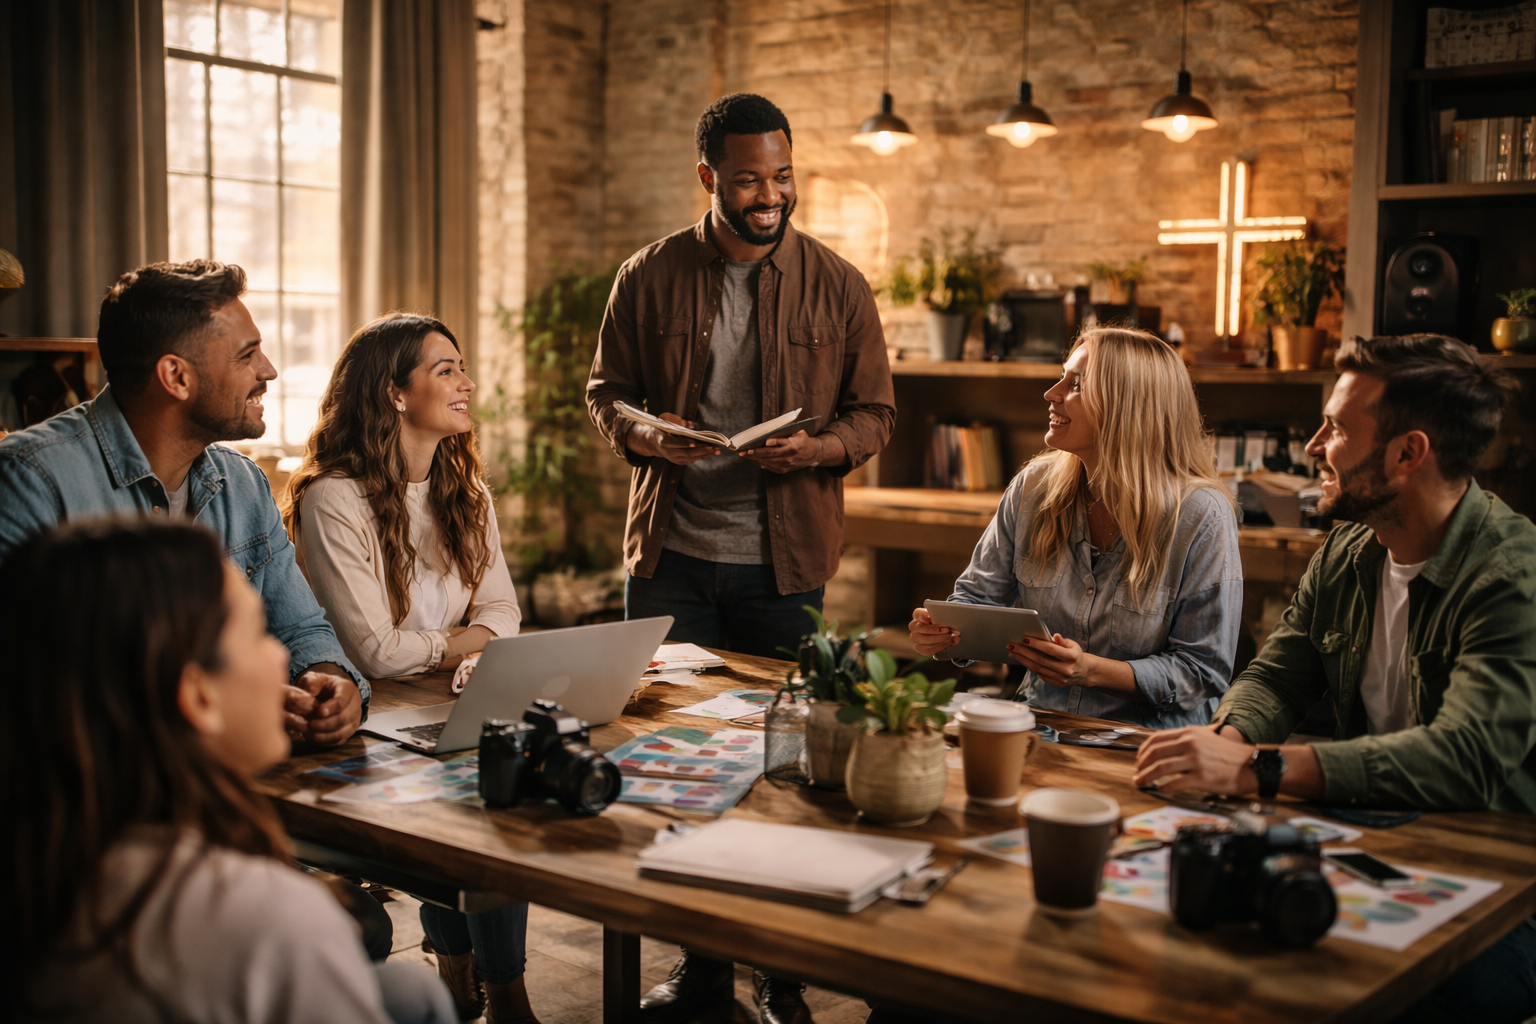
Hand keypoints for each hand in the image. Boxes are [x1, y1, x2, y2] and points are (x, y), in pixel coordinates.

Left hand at [291, 669, 362, 745]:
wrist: (328, 694)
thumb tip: (310, 691)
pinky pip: (340, 740)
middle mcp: (355, 705)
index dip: (330, 708)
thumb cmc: (322, 686)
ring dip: (326, 735)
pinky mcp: (349, 731)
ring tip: (310, 734)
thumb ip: (312, 682)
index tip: (317, 711)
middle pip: (344, 718)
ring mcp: (354, 719)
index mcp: (348, 689)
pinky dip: (327, 741)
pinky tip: (314, 738)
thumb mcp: (315, 678)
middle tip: (311, 724)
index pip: (342, 701)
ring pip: (344, 731)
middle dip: (326, 724)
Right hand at [625, 412, 718, 464]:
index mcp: (663, 440)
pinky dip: (701, 456)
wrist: (652, 441)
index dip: (684, 443)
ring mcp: (673, 458)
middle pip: (686, 453)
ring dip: (704, 455)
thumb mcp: (663, 419)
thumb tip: (689, 425)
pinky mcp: (678, 461)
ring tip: (716, 451)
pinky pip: (691, 460)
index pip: (675, 443)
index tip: (694, 442)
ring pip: (690, 458)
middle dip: (701, 450)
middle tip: (713, 447)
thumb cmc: (660, 427)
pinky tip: (710, 453)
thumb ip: (674, 420)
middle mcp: (668, 452)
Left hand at [740, 431, 828, 473]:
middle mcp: (789, 456)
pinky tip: (755, 459)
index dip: (761, 448)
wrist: (813, 454)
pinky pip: (770, 467)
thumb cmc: (803, 440)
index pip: (774, 446)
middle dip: (754, 454)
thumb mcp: (797, 432)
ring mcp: (786, 465)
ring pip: (767, 462)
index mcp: (792, 446)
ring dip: (755, 459)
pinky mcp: (785, 470)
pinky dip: (762, 463)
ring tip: (745, 455)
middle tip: (742, 452)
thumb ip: (783, 435)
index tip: (750, 447)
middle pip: (768, 455)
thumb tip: (767, 440)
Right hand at [908, 607, 959, 656]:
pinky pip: (932, 648)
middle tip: (950, 630)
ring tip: (954, 637)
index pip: (918, 614)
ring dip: (943, 639)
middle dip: (938, 630)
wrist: (934, 633)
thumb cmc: (936, 622)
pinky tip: (950, 642)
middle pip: (924, 629)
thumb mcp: (938, 616)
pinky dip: (943, 645)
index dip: (923, 615)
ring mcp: (915, 639)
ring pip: (929, 640)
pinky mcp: (921, 648)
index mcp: (917, 616)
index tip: (930, 617)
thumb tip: (943, 616)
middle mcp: (914, 627)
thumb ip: (938, 614)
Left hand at [1007, 633, 1091, 687]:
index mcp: (1072, 657)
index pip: (1050, 649)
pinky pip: (1039, 674)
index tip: (1024, 639)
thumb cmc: (1075, 655)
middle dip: (1024, 652)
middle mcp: (1066, 669)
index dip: (1036, 644)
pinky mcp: (1056, 684)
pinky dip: (1029, 666)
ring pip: (1037, 668)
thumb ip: (1062, 641)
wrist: (1084, 672)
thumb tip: (1055, 636)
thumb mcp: (1073, 645)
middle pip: (1041, 660)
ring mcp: (1061, 678)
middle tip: (1012, 645)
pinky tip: (1021, 659)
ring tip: (1013, 652)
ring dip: (1023, 660)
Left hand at [1133, 724, 1255, 793]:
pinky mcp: (1201, 778)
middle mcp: (1190, 744)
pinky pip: (1175, 783)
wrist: (1252, 764)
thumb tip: (1163, 746)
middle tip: (1137, 773)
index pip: (1156, 739)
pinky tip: (1161, 790)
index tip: (1139, 760)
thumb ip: (1185, 739)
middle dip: (1141, 765)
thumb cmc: (1228, 753)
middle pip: (1155, 753)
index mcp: (1189, 733)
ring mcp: (1195, 761)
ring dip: (1146, 777)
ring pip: (1161, 768)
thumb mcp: (1205, 737)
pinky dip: (1164, 787)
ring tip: (1141, 782)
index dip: (1142, 751)